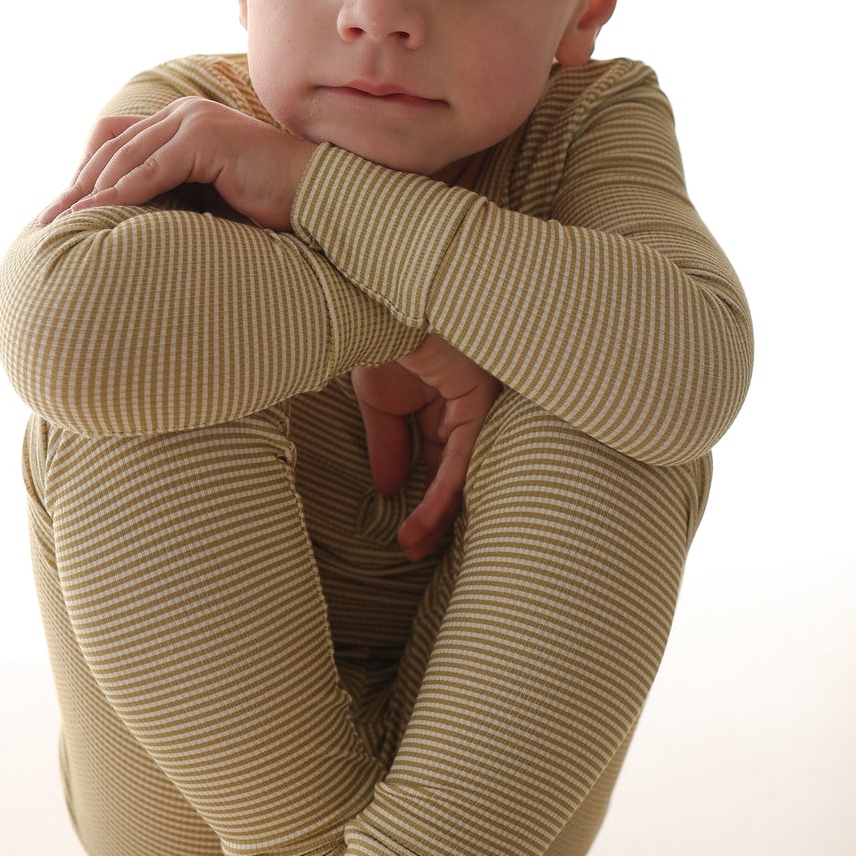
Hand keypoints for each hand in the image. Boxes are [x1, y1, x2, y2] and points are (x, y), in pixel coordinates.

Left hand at [37, 100, 316, 232]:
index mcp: (181, 121)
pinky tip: (96, 216)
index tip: (63, 213)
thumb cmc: (267, 204)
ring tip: (63, 224)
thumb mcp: (204, 196)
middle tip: (48, 222)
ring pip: (126, 159)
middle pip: (113, 148)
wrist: (316, 197)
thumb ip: (168, 194)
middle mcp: (183, 112)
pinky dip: (121, 195)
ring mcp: (194, 121)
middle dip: (77, 186)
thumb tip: (121, 219)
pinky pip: (151, 171)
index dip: (86, 176)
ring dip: (90, 193)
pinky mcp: (205, 138)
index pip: (117, 143)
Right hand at [351, 334, 502, 560]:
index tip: (406, 536)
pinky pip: (463, 457)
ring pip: (464, 471)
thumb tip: (390, 491)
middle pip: (458, 472)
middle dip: (438, 517)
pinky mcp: (478, 399)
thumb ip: (389, 445)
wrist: (378, 303)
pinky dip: (443, 492)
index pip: (440, 461)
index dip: (425, 500)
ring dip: (439, 514)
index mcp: (442, 400)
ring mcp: (475, 401)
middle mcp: (464, 404)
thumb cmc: (380, 335)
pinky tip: (422, 521)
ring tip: (414, 547)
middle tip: (416, 552)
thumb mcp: (379, 403)